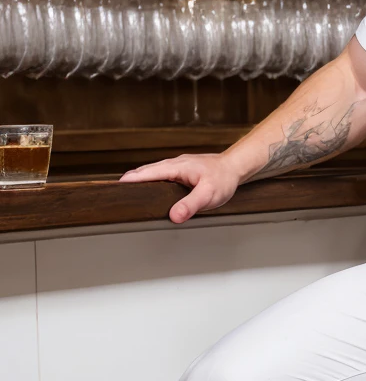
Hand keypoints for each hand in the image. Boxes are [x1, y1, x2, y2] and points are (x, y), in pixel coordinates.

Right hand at [119, 153, 242, 223]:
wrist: (235, 167)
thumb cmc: (224, 179)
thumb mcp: (209, 195)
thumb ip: (191, 205)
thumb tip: (174, 216)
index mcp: (177, 167)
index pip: (149, 173)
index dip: (133, 179)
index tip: (118, 186)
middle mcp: (175, 164)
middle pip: (147, 171)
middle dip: (131, 179)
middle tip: (114, 191)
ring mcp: (177, 166)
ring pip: (153, 171)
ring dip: (140, 178)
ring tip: (126, 189)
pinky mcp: (181, 170)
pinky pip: (161, 173)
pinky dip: (150, 178)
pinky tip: (148, 186)